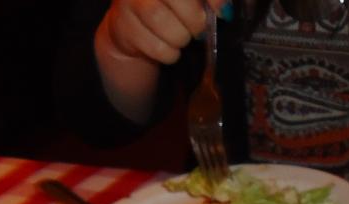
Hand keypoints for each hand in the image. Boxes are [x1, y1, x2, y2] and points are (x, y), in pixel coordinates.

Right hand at [99, 0, 222, 66]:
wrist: (129, 26)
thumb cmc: (167, 8)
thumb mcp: (188, 0)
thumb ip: (209, 1)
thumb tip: (225, 10)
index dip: (213, 0)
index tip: (224, 13)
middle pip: (181, 1)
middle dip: (196, 22)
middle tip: (197, 29)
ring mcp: (129, 2)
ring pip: (168, 27)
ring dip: (181, 38)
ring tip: (180, 37)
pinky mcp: (123, 26)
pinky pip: (158, 48)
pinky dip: (170, 54)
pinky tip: (168, 47)